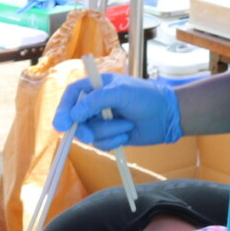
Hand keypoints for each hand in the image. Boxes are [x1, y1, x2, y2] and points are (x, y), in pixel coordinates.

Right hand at [52, 72, 181, 150]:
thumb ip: (96, 101)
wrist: (168, 116)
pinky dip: (113, 141)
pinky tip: (127, 134)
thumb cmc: (147, 97)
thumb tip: (74, 114)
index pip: (72, 95)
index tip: (61, 125)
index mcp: (96, 87)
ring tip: (126, 125)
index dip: (64, 109)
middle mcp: (96, 104)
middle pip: (75, 119)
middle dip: (84, 129)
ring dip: (108, 132)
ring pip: (89, 134)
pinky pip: (101, 144)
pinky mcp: (110, 135)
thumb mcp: (121, 93)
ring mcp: (102, 120)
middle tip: (91, 135)